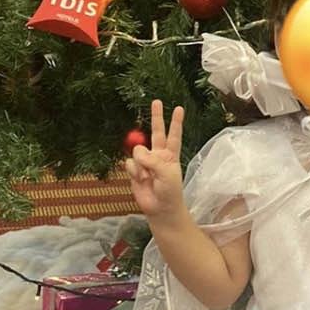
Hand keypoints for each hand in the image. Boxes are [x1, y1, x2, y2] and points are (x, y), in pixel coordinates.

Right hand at [126, 99, 184, 219]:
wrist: (160, 208)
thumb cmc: (169, 191)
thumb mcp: (167, 173)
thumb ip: (153, 160)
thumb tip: (138, 152)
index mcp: (171, 155)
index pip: (174, 135)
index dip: (176, 122)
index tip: (179, 108)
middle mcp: (158, 155)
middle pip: (157, 132)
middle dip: (157, 117)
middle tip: (156, 101)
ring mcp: (145, 162)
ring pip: (138, 150)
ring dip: (141, 162)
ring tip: (147, 176)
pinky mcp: (134, 170)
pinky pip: (130, 163)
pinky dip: (134, 171)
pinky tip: (140, 179)